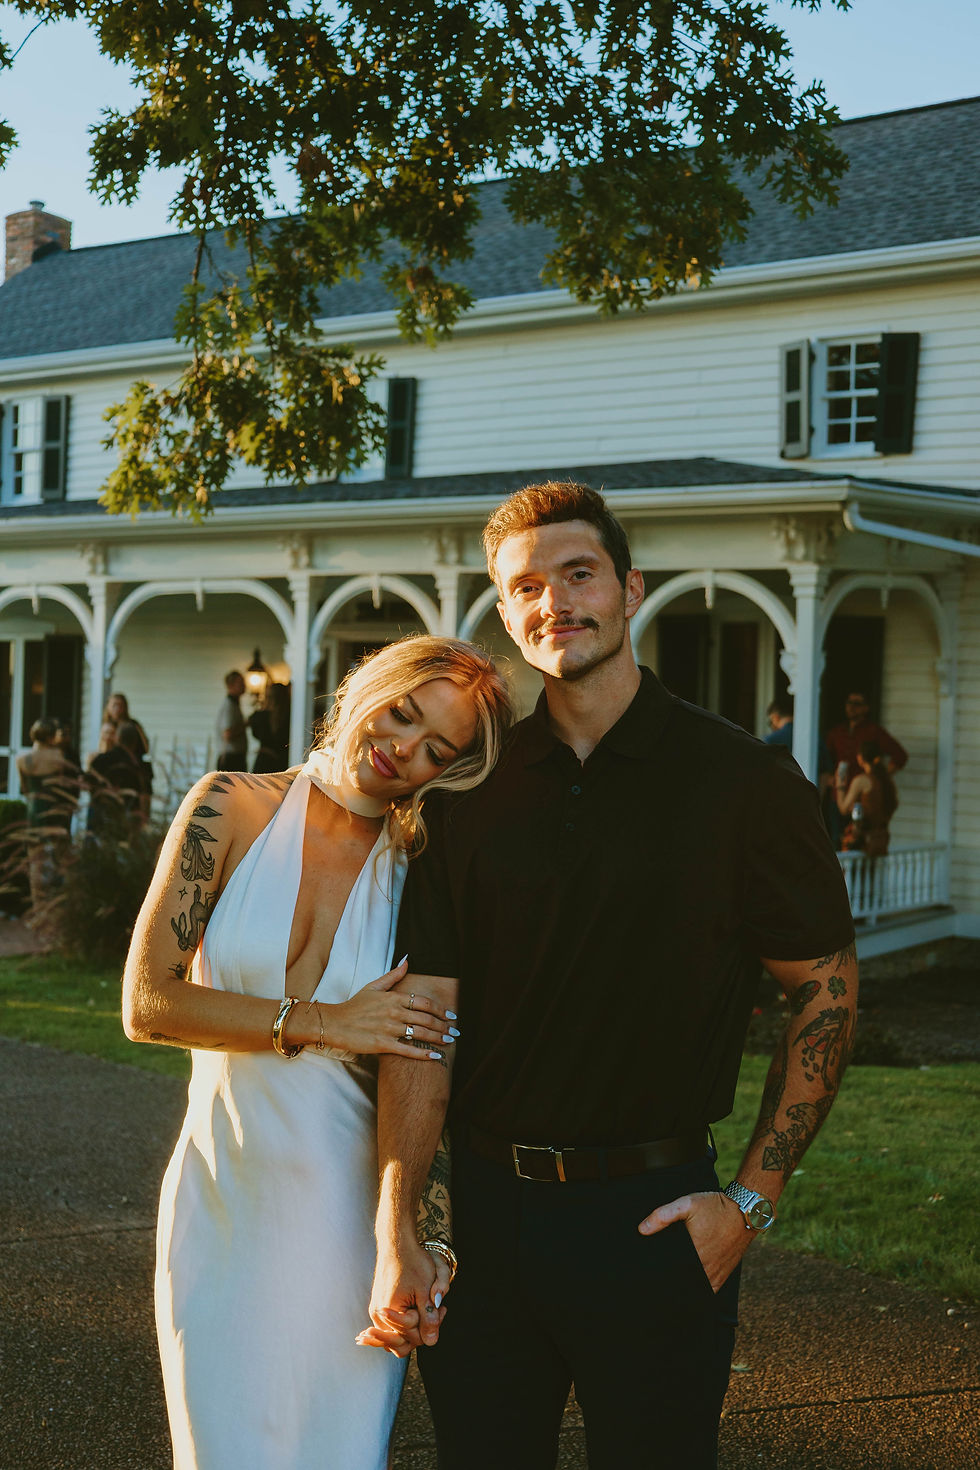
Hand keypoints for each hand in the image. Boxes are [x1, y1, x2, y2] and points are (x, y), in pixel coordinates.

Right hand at [318, 958, 456, 1057]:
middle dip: (443, 1025)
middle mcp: (394, 1012)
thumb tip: (408, 960)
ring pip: (420, 1033)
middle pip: (426, 1018)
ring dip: (438, 1038)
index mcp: (393, 998)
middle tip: (455, 1032)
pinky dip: (423, 1054)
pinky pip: (407, 1049)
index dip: (440, 1009)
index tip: (451, 1015)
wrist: (334, 1023)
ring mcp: (389, 1028)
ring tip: (449, 1042)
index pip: (424, 1002)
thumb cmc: (354, 1006)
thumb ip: (393, 975)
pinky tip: (435, 1057)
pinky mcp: (382, 1044)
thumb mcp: (373, 986)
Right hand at [365, 1235, 447, 1353]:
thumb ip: (428, 1318)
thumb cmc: (413, 1264)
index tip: (440, 1308)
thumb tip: (431, 1342)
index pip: (413, 1336)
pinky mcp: (379, 1308)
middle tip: (438, 1309)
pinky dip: (409, 1319)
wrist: (398, 1245)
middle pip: (404, 1339)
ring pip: (400, 1334)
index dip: (430, 1324)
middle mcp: (379, 1316)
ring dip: (417, 1324)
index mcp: (389, 1313)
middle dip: (424, 1327)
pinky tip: (421, 1306)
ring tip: (430, 1306)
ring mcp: (377, 1313)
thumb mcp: (425, 1290)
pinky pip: (395, 1325)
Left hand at [637, 1189, 751, 1291]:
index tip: (650, 1280)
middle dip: (670, 1287)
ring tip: (670, 1292)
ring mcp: (716, 1274)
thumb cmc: (715, 1207)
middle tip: (656, 1285)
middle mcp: (705, 1268)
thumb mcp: (687, 1204)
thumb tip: (642, 1229)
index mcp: (694, 1254)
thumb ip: (663, 1215)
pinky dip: (700, 1291)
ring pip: (697, 1290)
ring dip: (685, 1291)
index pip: (672, 1276)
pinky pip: (710, 1291)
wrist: (745, 1211)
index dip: (660, 1279)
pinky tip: (690, 1288)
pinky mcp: (724, 1274)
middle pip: (683, 1286)